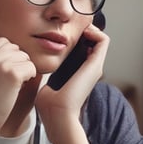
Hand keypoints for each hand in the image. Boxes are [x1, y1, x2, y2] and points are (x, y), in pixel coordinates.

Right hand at [0, 37, 36, 137]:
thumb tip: (17, 53)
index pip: (4, 42)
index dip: (11, 54)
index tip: (10, 67)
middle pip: (16, 48)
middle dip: (20, 61)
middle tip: (16, 77)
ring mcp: (1, 65)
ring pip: (25, 57)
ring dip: (25, 69)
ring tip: (17, 83)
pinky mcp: (12, 75)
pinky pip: (31, 68)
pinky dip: (31, 77)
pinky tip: (21, 86)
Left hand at [36, 23, 109, 140]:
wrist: (58, 114)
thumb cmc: (50, 106)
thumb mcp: (46, 86)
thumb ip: (46, 77)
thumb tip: (38, 69)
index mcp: (80, 75)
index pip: (84, 51)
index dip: (76, 40)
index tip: (63, 35)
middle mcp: (90, 70)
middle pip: (93, 43)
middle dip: (83, 32)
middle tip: (69, 29)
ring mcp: (95, 67)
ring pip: (100, 40)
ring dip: (90, 30)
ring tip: (76, 28)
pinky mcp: (96, 65)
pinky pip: (103, 40)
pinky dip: (95, 32)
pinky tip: (81, 32)